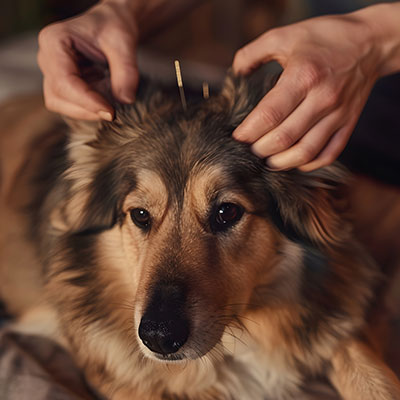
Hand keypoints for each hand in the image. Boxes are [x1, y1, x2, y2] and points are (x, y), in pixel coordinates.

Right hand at [37, 1, 138, 120]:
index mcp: (54, 41)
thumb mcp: (123, 43)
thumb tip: (126, 100)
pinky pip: (71, 105)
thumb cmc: (113, 28)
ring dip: (87, 112)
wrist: (111, 27)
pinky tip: (105, 100)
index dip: (87, 101)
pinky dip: (89, 109)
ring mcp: (52, 74)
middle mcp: (47, 59)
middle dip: (86, 109)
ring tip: (110, 103)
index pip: (64, 81)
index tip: (110, 112)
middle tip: (113, 113)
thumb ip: (126, 71)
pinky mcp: (62, 86)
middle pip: (57, 97)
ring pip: (61, 105)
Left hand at [232, 9, 388, 170]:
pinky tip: (294, 160)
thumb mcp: (284, 35)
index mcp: (303, 76)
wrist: (370, 42)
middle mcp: (322, 99)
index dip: (248, 131)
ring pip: (305, 152)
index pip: (269, 115)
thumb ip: (252, 53)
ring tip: (267, 160)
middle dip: (259, 149)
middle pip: (283, 138)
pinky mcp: (348, 124)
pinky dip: (308, 164)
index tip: (237, 136)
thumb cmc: (323, 38)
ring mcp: (338, 115)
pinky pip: (328, 154)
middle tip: (249, 148)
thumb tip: (235, 73)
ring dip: (281, 162)